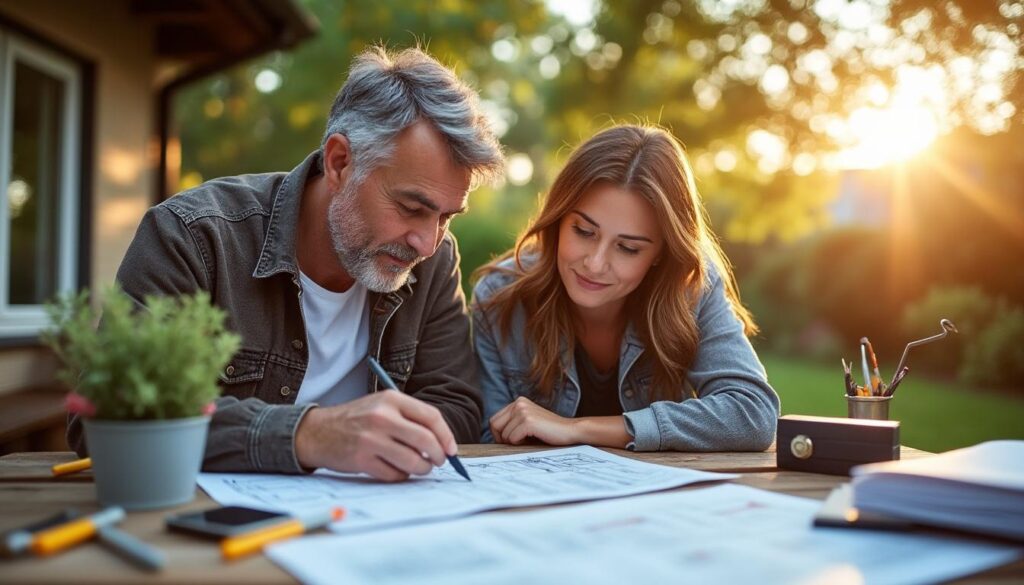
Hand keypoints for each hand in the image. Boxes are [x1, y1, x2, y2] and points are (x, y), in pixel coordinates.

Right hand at [294, 391, 456, 480]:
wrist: (317, 432)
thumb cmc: (356, 419)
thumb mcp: (381, 406)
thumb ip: (410, 418)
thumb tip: (442, 443)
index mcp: (391, 399)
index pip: (431, 417)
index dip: (446, 436)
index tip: (451, 450)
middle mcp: (382, 417)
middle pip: (426, 441)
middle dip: (438, 456)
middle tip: (438, 462)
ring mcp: (371, 439)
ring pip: (413, 462)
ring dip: (422, 469)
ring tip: (419, 467)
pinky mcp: (362, 460)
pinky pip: (395, 475)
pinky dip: (401, 476)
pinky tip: (396, 469)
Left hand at [489, 396, 577, 445]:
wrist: (571, 431)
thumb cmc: (549, 431)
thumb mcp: (528, 422)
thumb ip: (513, 423)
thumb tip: (494, 436)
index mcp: (518, 402)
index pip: (494, 420)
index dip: (499, 434)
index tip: (511, 441)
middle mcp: (518, 403)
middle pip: (494, 426)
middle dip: (502, 438)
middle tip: (518, 443)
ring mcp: (523, 411)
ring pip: (504, 434)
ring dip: (514, 442)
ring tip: (530, 439)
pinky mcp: (528, 421)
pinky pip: (512, 438)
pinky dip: (520, 444)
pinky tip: (533, 439)